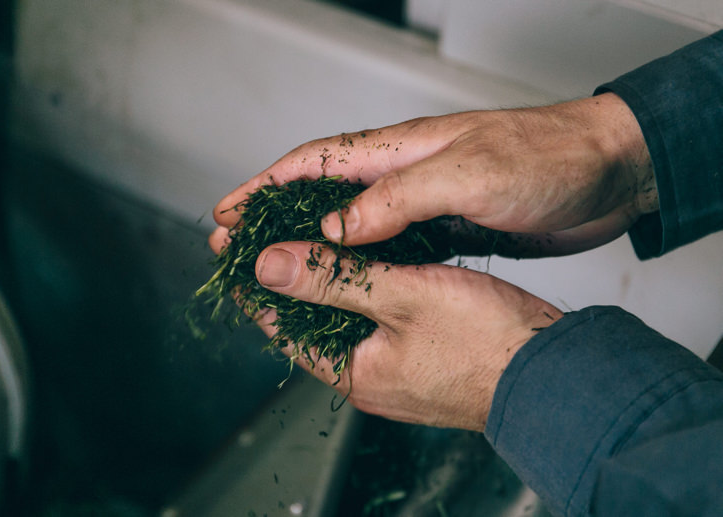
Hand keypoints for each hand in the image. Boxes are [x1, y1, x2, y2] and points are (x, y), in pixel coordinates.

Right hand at [213, 93, 655, 257]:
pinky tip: (345, 283)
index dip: (264, 187)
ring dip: (311, 245)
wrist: (607, 173)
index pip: (313, 164)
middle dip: (275, 219)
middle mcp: (403, 176)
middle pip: (321, 196)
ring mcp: (423, 204)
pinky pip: (388, 248)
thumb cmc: (545, 160)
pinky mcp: (446, 230)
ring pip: (351, 226)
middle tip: (238, 249)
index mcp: (399, 152)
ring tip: (278, 270)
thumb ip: (398, 199)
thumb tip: (334, 230)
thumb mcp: (467, 175)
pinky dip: (357, 264)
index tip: (226, 213)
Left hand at [236, 240, 563, 430]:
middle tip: (262, 242)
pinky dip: (360, 293)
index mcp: (356, 372)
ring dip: (323, 285)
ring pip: (345, 322)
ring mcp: (399, 371)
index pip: (283, 327)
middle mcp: (372, 378)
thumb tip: (270, 265)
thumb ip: (331, 280)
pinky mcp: (424, 359)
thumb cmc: (488, 341)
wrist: (555, 373)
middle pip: (311, 325)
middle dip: (286, 281)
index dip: (256, 287)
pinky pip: (376, 323)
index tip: (232, 254)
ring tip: (302, 245)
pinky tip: (360, 267)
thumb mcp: (400, 297)